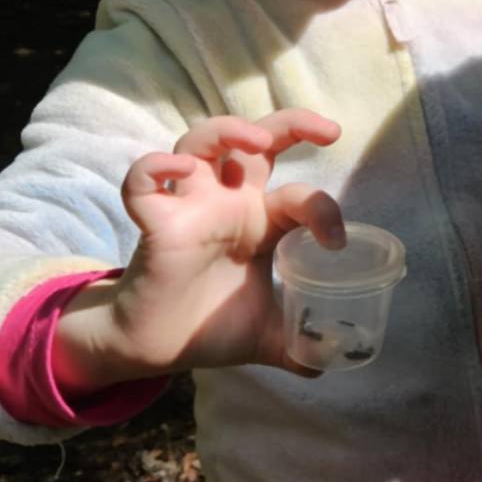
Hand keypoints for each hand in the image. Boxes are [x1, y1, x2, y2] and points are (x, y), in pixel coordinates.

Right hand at [54, 111, 341, 390]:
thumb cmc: (209, 326)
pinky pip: (142, 182)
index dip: (322, 207)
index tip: (338, 241)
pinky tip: (181, 170)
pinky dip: (155, 167)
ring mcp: (189, 206)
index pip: (297, 193)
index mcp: (259, 220)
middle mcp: (226, 202)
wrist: (157, 350)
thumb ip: (304, 342)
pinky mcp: (153, 223)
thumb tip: (338, 357)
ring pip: (200, 141)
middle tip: (327, 130)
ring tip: (257, 142)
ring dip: (228, 131)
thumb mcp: (269, 335)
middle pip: (254, 140)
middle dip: (291, 123)